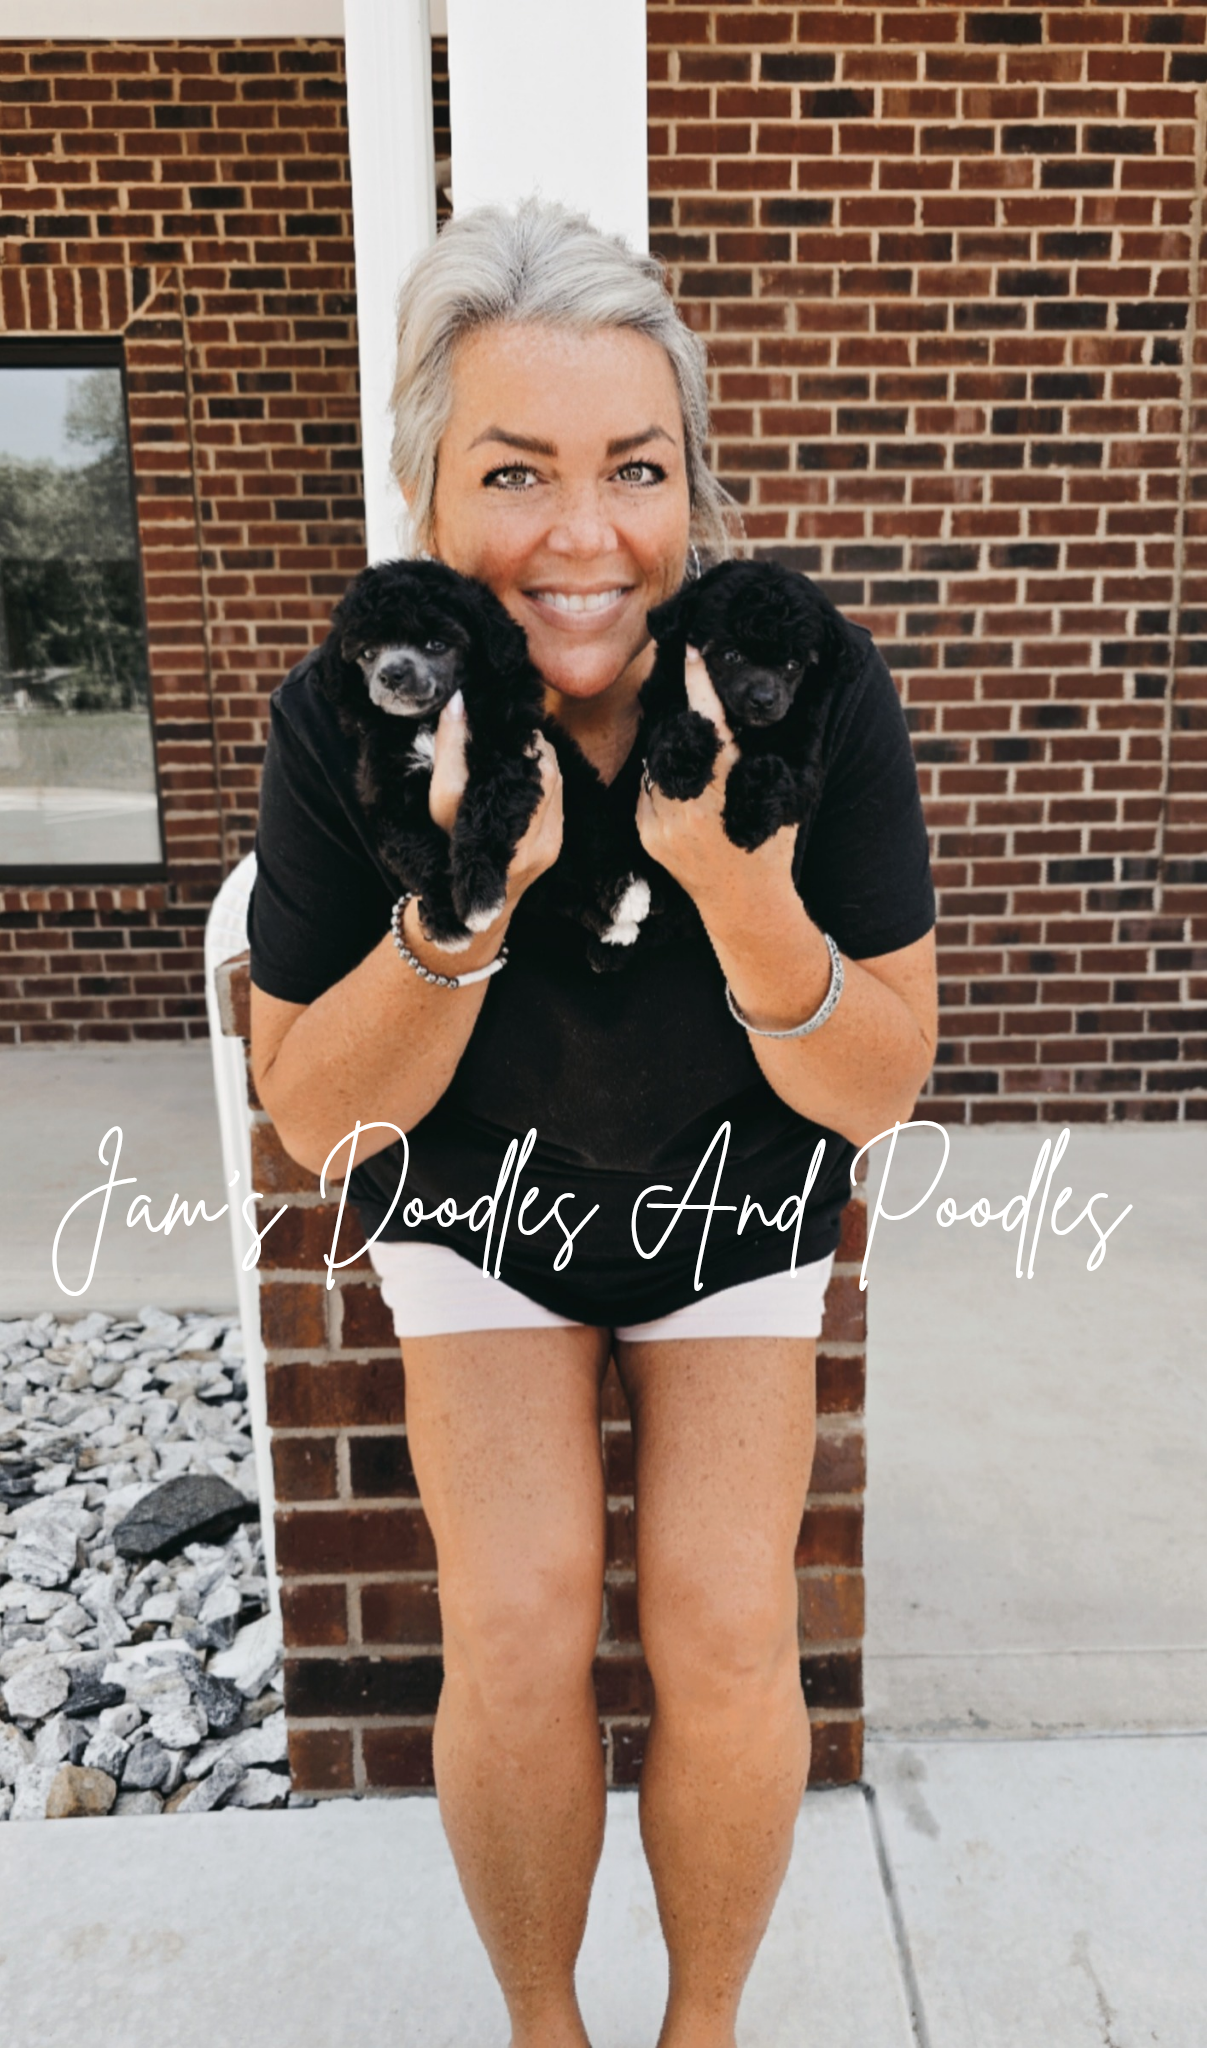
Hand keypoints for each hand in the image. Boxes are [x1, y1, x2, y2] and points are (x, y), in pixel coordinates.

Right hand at [428, 690, 563, 905]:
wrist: (466, 909)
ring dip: (539, 761)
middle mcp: (539, 844)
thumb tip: (458, 701)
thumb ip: (450, 753)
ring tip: (513, 750)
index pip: (539, 765)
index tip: (505, 724)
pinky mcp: (556, 847)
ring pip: (557, 782)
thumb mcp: (439, 803)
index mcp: (510, 835)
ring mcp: (552, 847)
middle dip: (533, 746)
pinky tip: (520, 775)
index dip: (526, 738)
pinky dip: (542, 780)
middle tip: (508, 732)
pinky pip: (557, 798)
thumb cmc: (443, 853)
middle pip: (552, 769)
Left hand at [636, 646, 796, 915]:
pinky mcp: (647, 834)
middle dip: (686, 720)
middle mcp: (690, 805)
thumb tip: (769, 712)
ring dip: (676, 752)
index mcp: (727, 790)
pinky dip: (663, 781)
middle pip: (677, 738)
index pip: (710, 723)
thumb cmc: (771, 847)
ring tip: (698, 763)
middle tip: (694, 704)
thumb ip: (770, 755)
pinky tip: (687, 793)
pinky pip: (647, 789)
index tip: (693, 649)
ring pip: (658, 763)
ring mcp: (663, 822)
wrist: (745, 904)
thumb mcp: (783, 796)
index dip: (700, 682)